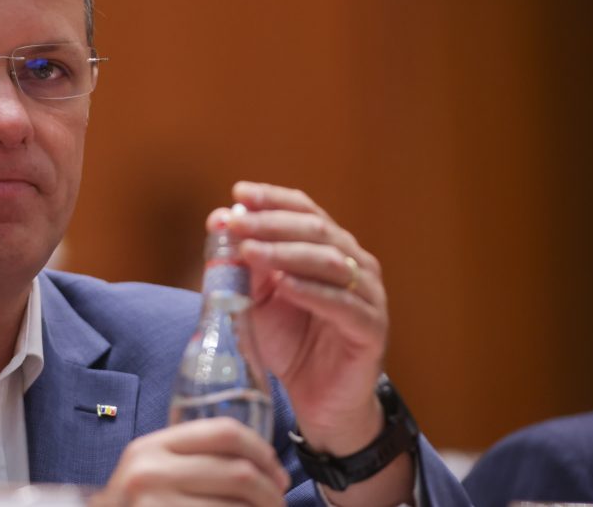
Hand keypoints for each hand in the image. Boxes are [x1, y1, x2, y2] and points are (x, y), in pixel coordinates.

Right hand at [93, 418, 289, 506]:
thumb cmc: (139, 502)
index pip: (223, 432)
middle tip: (280, 500)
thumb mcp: (153, 469)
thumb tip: (261, 460)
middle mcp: (151, 474)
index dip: (261, 449)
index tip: (275, 469)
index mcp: (151, 448)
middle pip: (239, 472)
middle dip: (272, 490)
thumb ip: (189, 455)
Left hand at [209, 181, 387, 455]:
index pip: (305, 210)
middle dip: (271, 223)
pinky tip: (283, 285)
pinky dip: (310, 291)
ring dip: (286, 252)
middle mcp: (356, 264)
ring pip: (329, 262)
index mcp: (330, 248)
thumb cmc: (292, 343)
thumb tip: (221, 220)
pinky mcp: (372, 330)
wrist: (319, 400)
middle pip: (315, 230)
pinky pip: (342, 305)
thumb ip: (245, 263)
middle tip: (237, 223)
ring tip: (250, 250)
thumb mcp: (259, 297)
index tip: (239, 192)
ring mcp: (369, 296)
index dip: (273, 199)